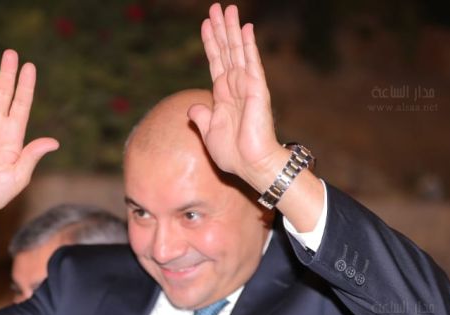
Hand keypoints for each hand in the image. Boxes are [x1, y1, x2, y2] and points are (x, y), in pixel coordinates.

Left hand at [188, 3, 282, 190]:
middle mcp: (235, 86)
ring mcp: (246, 85)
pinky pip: (251, 62)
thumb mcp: (209, 134)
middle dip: (220, 29)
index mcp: (223, 96)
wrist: (251, 165)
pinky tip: (245, 28)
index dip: (210, 43)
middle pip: (226, 51)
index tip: (205, 24)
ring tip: (228, 9)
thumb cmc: (234, 154)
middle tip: (216, 7)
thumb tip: (192, 108)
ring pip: (237, 51)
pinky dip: (248, 44)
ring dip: (232, 29)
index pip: (216, 62)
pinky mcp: (256, 89)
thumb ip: (202, 118)